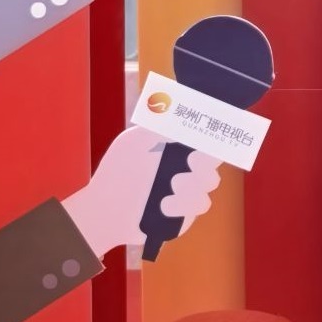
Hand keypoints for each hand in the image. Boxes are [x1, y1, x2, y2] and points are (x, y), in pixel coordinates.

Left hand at [61, 126, 221, 258]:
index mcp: (176, 145)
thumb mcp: (133, 141)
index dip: (213, 132)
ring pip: (210, 180)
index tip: (211, 133)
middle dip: (208, 158)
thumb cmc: (117, 172)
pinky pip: (201, 203)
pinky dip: (184, 204)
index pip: (205, 134)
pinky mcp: (187, 211)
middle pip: (215, 157)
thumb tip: (180, 109)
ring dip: (193, 182)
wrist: (107, 209)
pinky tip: (164, 205)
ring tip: (173, 185)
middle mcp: (187, 165)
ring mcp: (189, 188)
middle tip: (193, 159)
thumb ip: (157, 125)